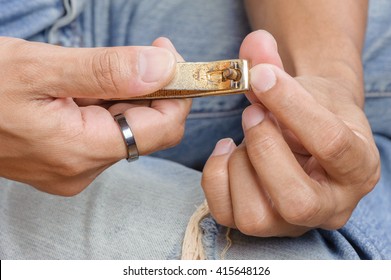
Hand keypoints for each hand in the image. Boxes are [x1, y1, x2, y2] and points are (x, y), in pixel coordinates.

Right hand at [0, 36, 189, 195]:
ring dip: (127, 94)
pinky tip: (86, 86)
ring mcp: (73, 167)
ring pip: (126, 129)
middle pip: (148, 130)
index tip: (170, 55)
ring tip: (98, 69)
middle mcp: (82, 169)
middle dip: (153, 89)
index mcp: (82, 151)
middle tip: (143, 51)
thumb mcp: (41, 69)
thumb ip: (107, 70)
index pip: (163, 129)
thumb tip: (164, 66)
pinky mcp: (64, 159)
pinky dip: (107, 104)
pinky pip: (103, 131)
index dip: (177, 91)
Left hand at [202, 31, 379, 236]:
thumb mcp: (306, 89)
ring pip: (255, 216)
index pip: (331, 145)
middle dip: (263, 149)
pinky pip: (226, 215)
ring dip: (239, 166)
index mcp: (358, 168)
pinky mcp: (261, 226)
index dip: (291, 106)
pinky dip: (216, 176)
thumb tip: (254, 44)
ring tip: (242, 137)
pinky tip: (227, 151)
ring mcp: (292, 224)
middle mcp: (330, 207)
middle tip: (252, 113)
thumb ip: (279, 68)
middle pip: (294, 199)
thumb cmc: (314, 114)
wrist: (310, 136)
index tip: (261, 76)